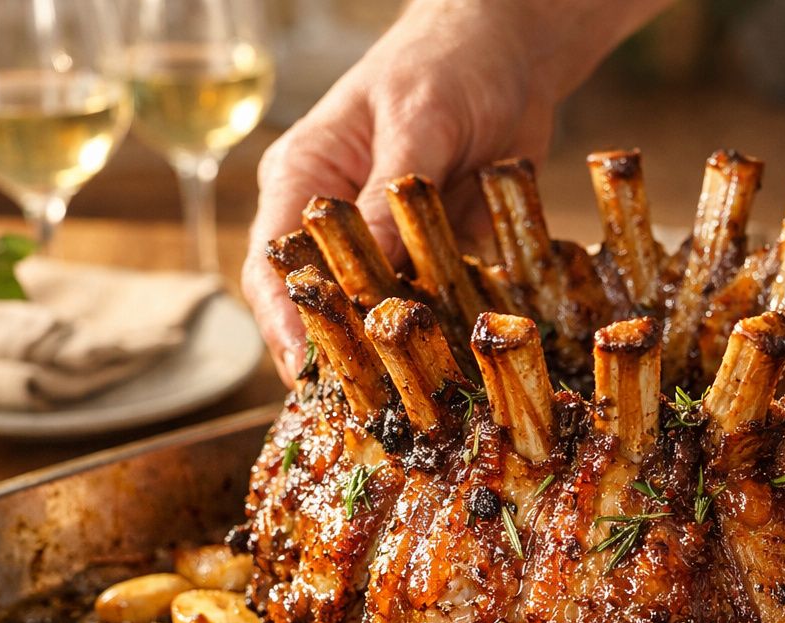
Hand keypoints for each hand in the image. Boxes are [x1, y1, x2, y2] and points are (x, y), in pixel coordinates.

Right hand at [241, 2, 558, 378]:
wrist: (513, 51)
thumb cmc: (449, 61)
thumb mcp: (420, 120)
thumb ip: (390, 196)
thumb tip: (366, 270)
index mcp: (303, 177)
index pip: (272, 262)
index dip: (283, 321)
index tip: (304, 369)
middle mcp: (333, 219)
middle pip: (316, 304)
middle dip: (332, 355)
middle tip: (359, 409)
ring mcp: (385, 244)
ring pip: (371, 317)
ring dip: (386, 360)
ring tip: (404, 409)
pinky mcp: (433, 258)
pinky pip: (430, 310)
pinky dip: (438, 341)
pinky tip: (455, 378)